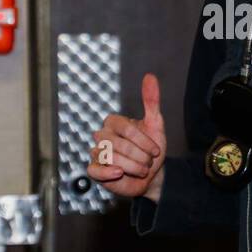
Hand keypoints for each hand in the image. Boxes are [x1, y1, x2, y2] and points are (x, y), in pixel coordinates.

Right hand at [87, 72, 166, 202]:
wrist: (152, 175)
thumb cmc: (151, 150)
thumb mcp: (155, 124)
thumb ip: (151, 101)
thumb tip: (150, 76)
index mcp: (114, 122)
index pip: (126, 128)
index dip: (143, 141)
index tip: (155, 151)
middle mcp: (102, 135)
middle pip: (119, 144)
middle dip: (140, 156)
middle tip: (148, 162)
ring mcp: (97, 152)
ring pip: (111, 158)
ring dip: (133, 166)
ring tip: (140, 169)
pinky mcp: (95, 170)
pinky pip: (95, 171)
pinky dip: (108, 173)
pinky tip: (119, 173)